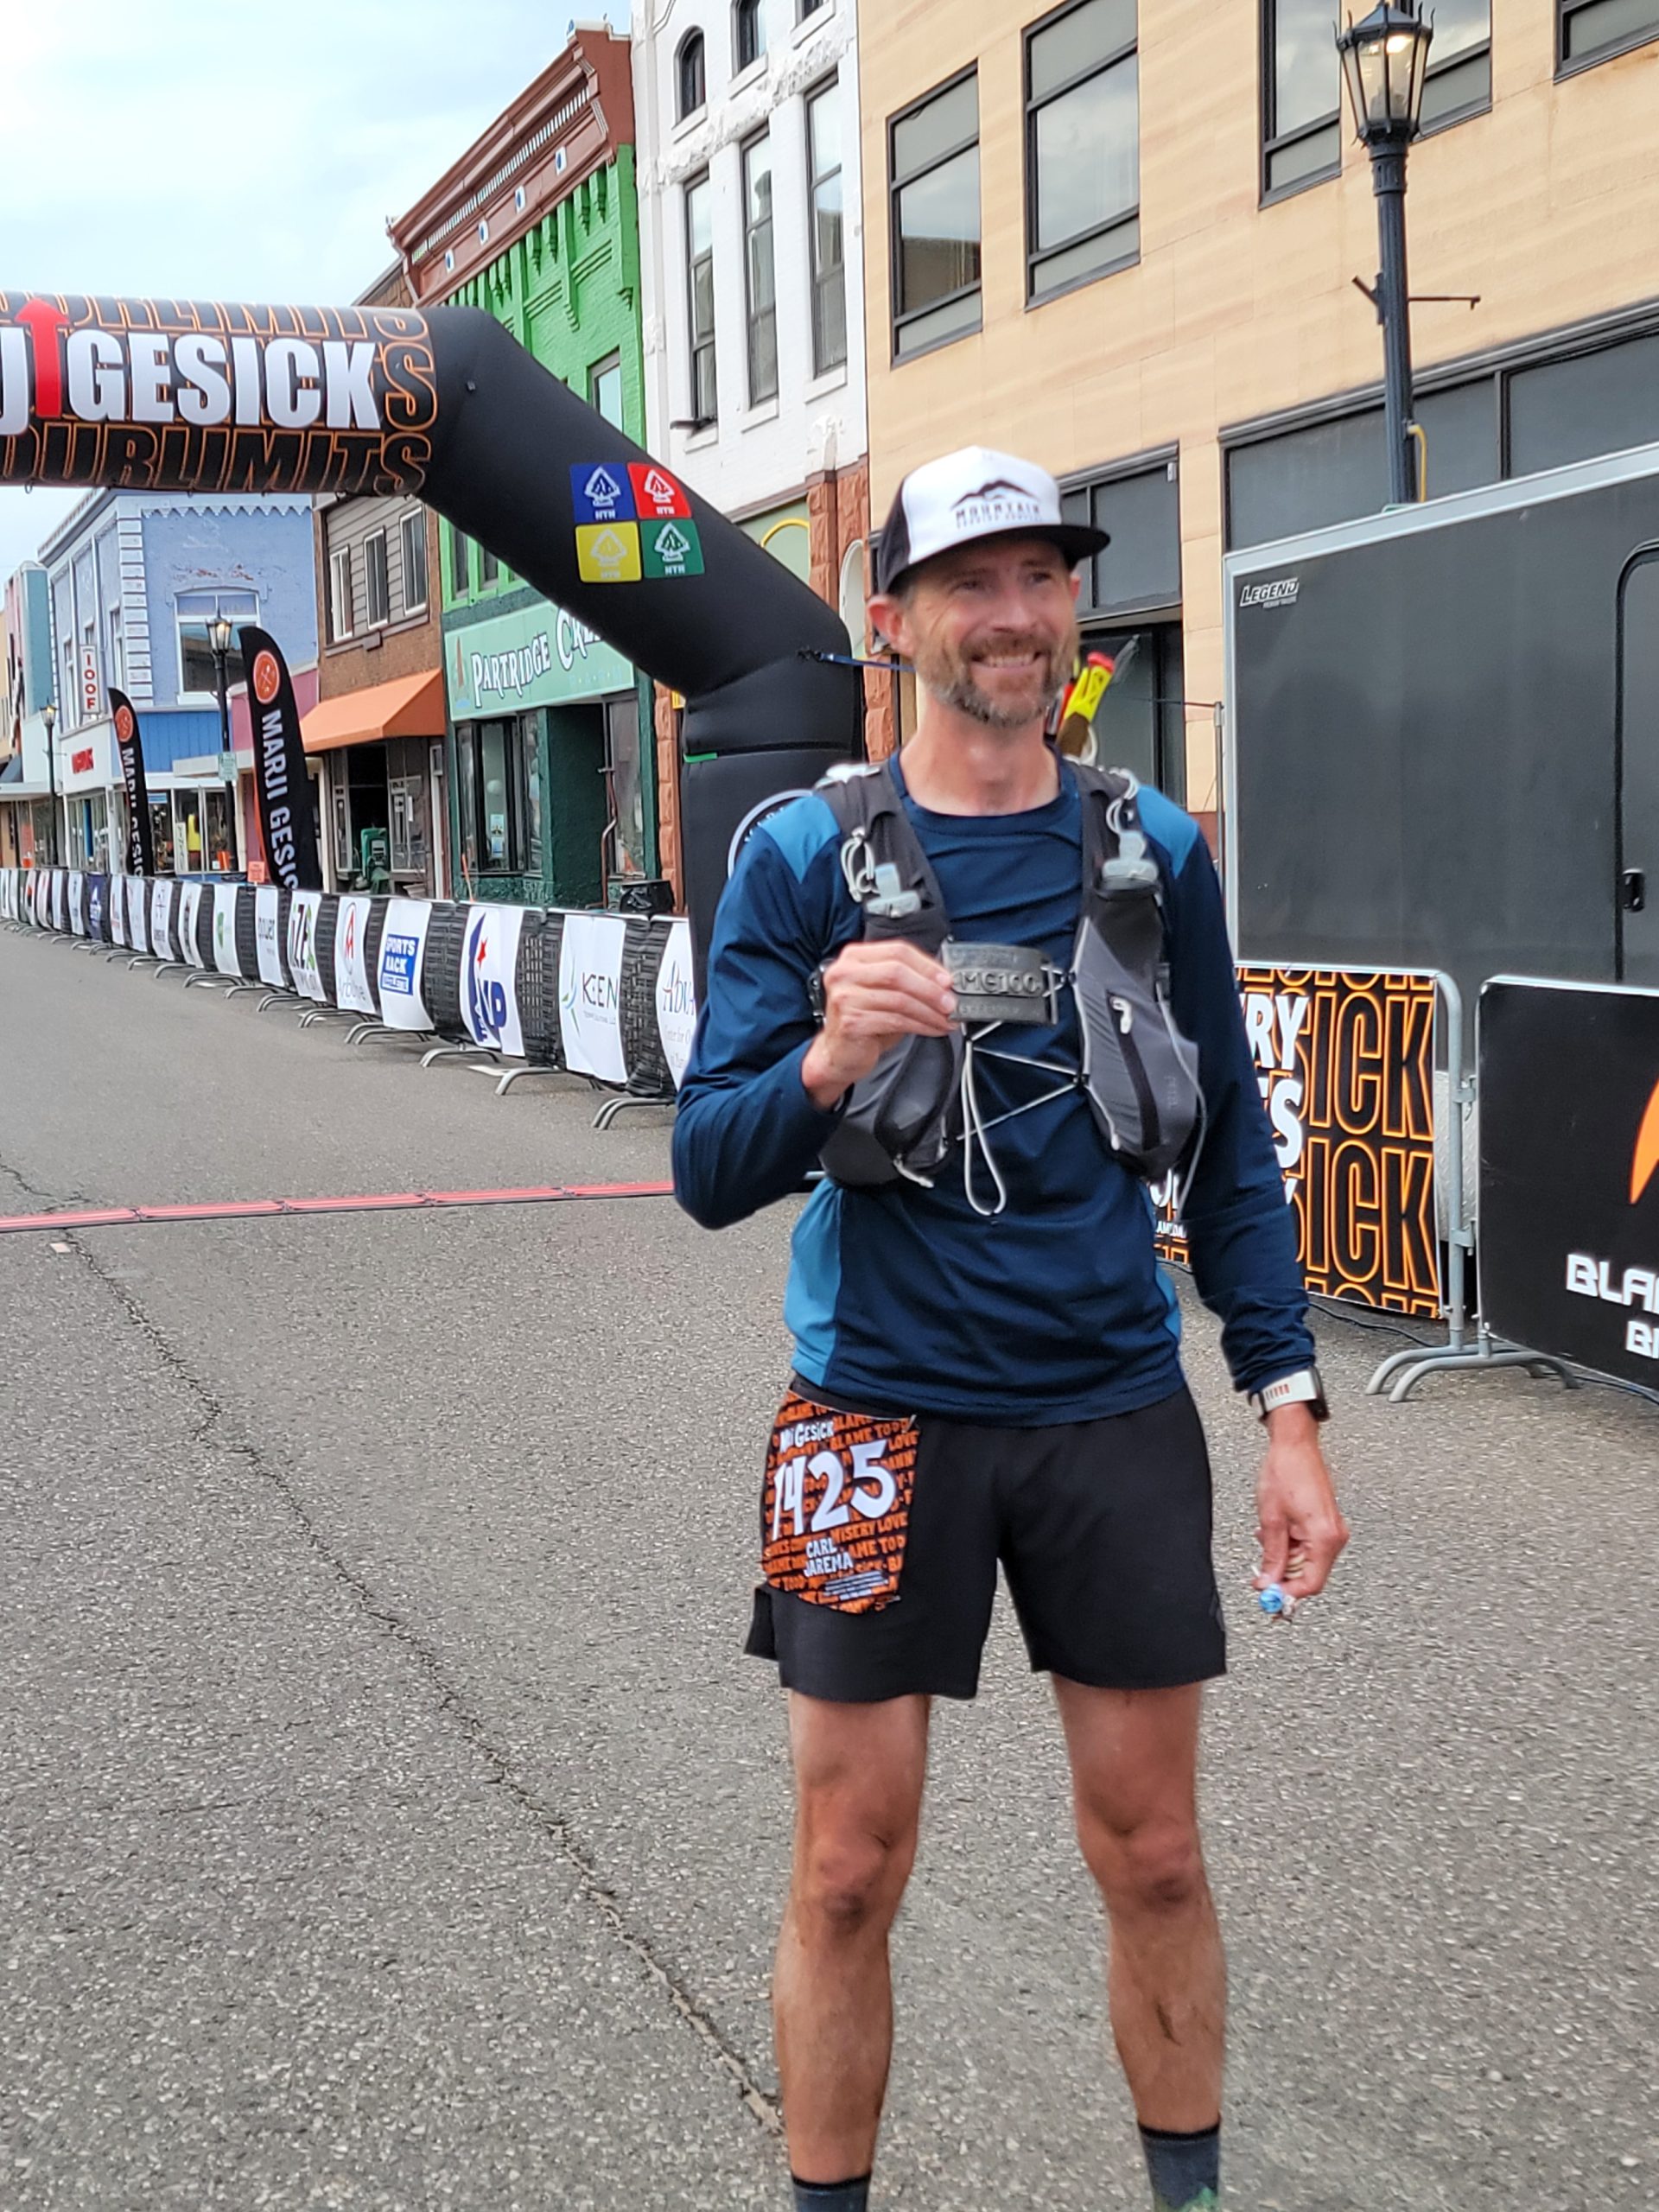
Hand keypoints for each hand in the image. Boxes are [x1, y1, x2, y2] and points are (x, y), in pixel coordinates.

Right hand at [801, 940, 956, 1109]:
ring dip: (929, 1011)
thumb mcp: (884, 993)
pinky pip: (895, 1020)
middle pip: (897, 972)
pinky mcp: (851, 1022)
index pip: (897, 951)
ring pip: (899, 999)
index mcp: (855, 957)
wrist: (839, 1053)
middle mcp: (845, 972)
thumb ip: (908, 981)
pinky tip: (932, 1029)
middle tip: (950, 1002)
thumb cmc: (864, 1020)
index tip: (947, 980)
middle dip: (930, 988)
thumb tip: (944, 984)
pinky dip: (920, 1025)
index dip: (927, 965)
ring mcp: (845, 997)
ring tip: (945, 1020)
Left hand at [1253, 1406, 1348, 1603]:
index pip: (1310, 1584)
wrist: (1295, 1445)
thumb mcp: (1271, 1519)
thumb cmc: (1285, 1472)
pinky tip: (1276, 1531)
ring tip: (1266, 1537)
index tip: (1269, 1598)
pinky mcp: (1326, 1524)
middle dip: (1282, 1575)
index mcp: (1324, 1537)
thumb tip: (1268, 1583)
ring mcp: (1332, 1531)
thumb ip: (1271, 1556)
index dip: (1288, 1595)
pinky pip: (1308, 1547)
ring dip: (1283, 1557)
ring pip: (1306, 1562)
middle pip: (1308, 1575)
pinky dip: (1289, 1546)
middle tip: (1259, 1571)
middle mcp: (1334, 1537)